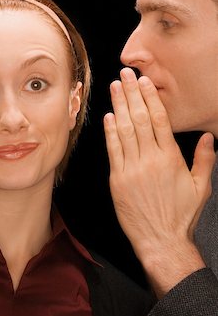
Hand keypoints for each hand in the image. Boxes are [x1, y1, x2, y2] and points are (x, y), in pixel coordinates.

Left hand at [103, 67, 215, 296]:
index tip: (144, 82)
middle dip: (131, 94)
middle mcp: (150, 159)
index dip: (150, 98)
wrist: (161, 240)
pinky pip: (113, 151)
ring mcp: (131, 169)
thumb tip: (206, 137)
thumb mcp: (201, 187)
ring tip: (114, 88)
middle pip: (139, 119)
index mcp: (170, 158)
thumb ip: (204, 160)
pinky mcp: (117, 180)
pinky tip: (108, 117)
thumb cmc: (181, 215)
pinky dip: (110, 132)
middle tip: (125, 75)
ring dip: (118, 107)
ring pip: (124, 131)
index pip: (159, 120)